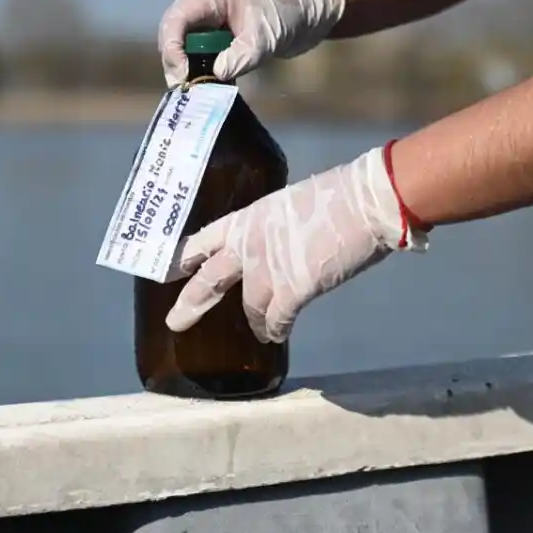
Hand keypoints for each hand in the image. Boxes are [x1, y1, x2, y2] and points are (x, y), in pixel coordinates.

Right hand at [157, 0, 345, 87]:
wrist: (304, 12)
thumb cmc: (285, 14)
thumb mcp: (265, 37)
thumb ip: (242, 56)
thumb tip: (216, 75)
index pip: (176, 20)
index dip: (172, 49)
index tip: (182, 77)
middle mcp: (198, 0)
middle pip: (172, 33)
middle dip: (176, 62)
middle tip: (186, 90)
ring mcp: (202, 15)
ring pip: (180, 44)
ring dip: (186, 67)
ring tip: (195, 90)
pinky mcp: (209, 30)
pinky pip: (193, 50)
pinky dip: (197, 67)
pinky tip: (206, 84)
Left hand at [165, 145, 429, 342]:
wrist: (364, 202)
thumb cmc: (340, 197)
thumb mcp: (293, 204)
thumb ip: (278, 229)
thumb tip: (283, 246)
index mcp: (248, 218)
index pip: (204, 238)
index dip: (185, 255)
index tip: (168, 269)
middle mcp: (249, 244)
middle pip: (209, 279)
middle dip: (192, 302)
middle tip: (175, 321)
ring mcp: (267, 269)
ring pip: (249, 308)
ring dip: (255, 322)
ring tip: (260, 331)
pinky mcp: (291, 290)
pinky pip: (276, 321)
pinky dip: (275, 330)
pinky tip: (276, 335)